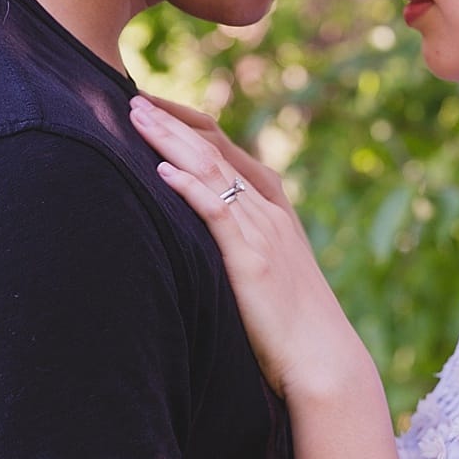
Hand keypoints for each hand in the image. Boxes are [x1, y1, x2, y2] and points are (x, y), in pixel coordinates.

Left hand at [128, 96, 368, 400]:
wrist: (324, 360)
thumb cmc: (293, 325)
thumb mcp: (269, 271)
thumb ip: (243, 243)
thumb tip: (206, 234)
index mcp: (273, 210)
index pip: (225, 150)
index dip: (188, 125)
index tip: (155, 108)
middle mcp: (268, 212)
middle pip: (214, 151)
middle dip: (172, 122)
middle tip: (134, 97)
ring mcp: (262, 232)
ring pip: (211, 171)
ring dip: (170, 141)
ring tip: (135, 117)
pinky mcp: (252, 260)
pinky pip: (217, 214)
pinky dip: (189, 188)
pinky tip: (162, 172)